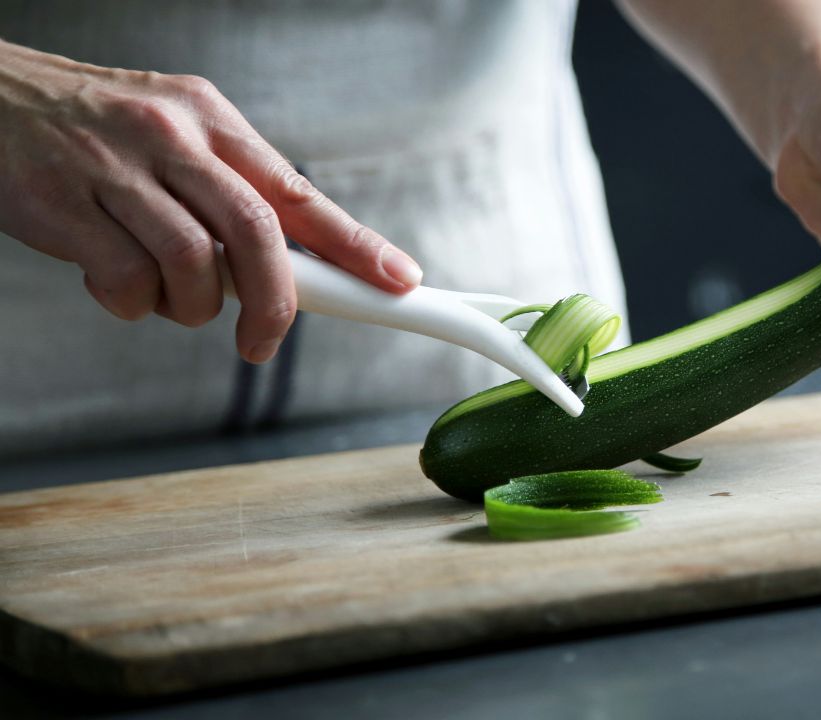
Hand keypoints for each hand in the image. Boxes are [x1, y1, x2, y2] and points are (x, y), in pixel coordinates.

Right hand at [0, 40, 422, 362]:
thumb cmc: (95, 131)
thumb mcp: (176, 136)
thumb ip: (231, 191)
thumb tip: (297, 264)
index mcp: (211, 121)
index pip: (299, 192)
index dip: (355, 244)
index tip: (398, 281)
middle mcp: (171, 138)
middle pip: (257, 233)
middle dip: (275, 302)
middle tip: (264, 342)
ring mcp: (115, 169)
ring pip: (193, 265)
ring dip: (190, 307)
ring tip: (165, 296)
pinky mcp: (63, 205)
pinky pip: (124, 282)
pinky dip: (129, 303)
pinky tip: (113, 282)